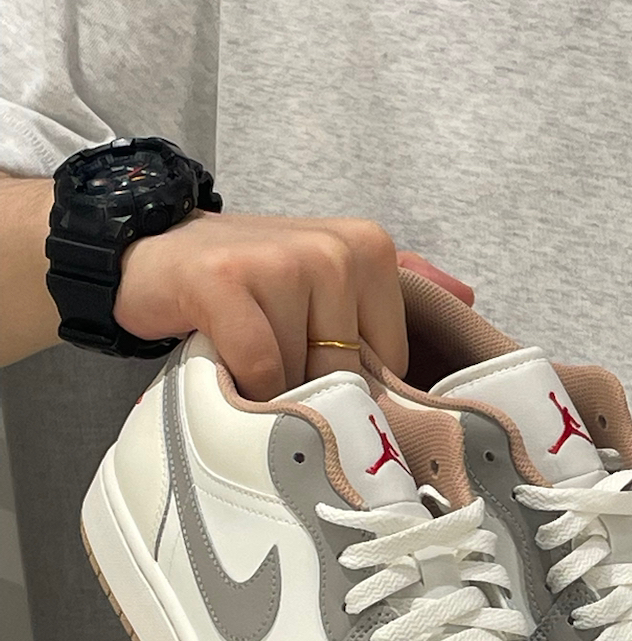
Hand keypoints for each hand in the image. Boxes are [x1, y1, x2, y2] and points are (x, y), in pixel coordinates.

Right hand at [115, 214, 473, 401]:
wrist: (155, 252)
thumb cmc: (253, 282)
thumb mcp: (330, 278)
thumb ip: (399, 286)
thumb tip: (467, 297)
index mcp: (370, 250)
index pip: (391, 362)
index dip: (355, 387)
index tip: (317, 371)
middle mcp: (334, 250)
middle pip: (349, 374)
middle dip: (312, 390)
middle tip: (274, 364)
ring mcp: (282, 262)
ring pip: (303, 376)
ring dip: (271, 388)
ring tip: (246, 357)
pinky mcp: (227, 282)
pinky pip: (260, 368)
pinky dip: (243, 384)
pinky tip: (226, 365)